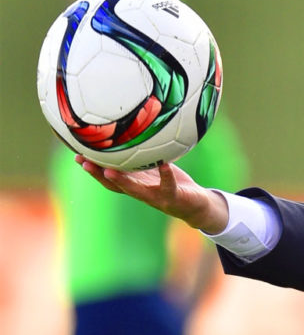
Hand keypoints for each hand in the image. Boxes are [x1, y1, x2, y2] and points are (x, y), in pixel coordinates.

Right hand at [76, 155, 229, 233]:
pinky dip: (166, 175)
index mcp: (136, 184)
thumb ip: (145, 155)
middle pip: (115, 186)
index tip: (77, 155)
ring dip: (122, 181)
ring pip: (136, 190)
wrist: (196, 204)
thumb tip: (134, 131)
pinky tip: (163, 164)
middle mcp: (142, 192)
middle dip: (98, 175)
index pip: (109, 177)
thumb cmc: (174, 182)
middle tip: (83, 162)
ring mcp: (156, 197)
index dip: (93, 168)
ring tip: (109, 171)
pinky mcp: (173, 197)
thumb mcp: (157, 167)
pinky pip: (168, 185)